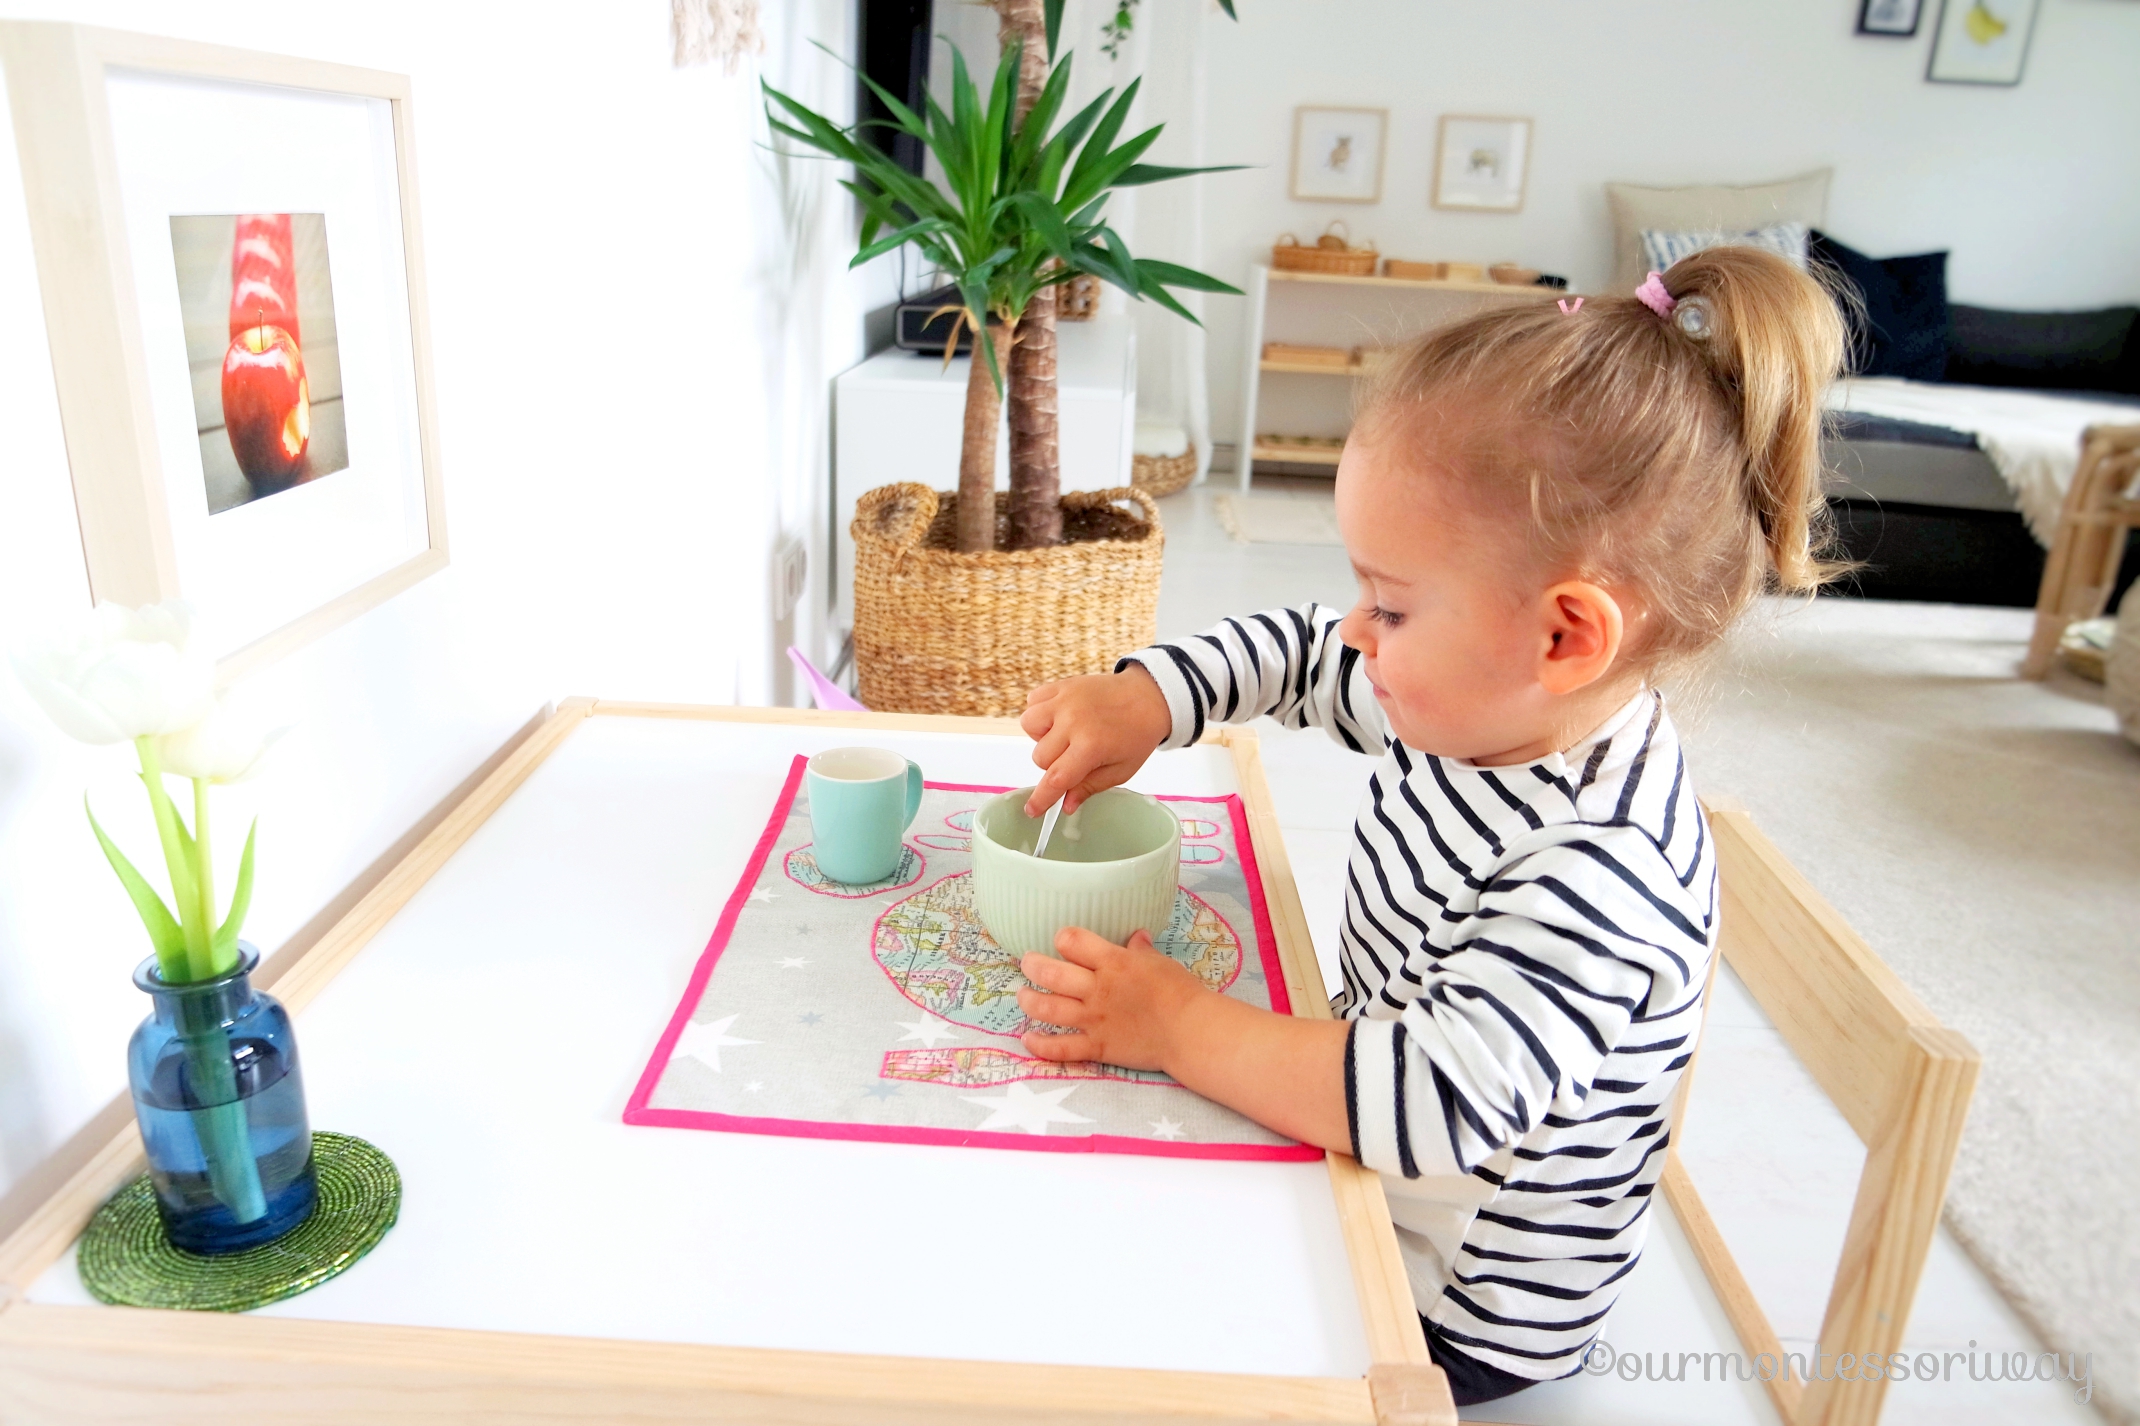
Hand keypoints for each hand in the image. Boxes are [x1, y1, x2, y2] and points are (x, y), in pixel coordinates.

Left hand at [1017, 928, 1208, 1071]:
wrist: (1190, 1031)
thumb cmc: (1180, 992)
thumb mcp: (1161, 963)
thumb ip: (1142, 951)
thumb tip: (1136, 937)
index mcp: (1113, 962)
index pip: (1073, 941)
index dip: (1063, 938)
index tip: (1061, 941)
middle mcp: (1096, 988)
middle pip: (1051, 973)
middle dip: (1033, 965)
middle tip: (1027, 963)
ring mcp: (1093, 1019)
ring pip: (1048, 1008)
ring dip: (1029, 1000)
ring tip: (1022, 995)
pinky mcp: (1097, 1046)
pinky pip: (1061, 1047)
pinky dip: (1040, 1045)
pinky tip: (1028, 1039)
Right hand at [1020, 666, 1172, 817]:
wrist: (1149, 697)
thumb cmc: (1137, 734)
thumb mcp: (1120, 770)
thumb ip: (1089, 787)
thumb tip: (1066, 805)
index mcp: (1090, 746)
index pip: (1055, 779)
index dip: (1041, 799)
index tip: (1033, 810)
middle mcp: (1073, 722)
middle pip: (1039, 757)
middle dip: (1053, 764)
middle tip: (1075, 756)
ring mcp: (1064, 700)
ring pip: (1029, 726)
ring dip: (1042, 736)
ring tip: (1064, 734)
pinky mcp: (1061, 685)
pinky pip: (1032, 702)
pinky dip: (1040, 712)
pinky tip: (1059, 716)